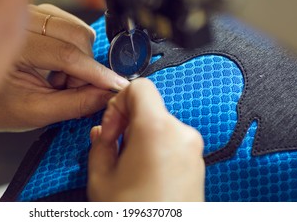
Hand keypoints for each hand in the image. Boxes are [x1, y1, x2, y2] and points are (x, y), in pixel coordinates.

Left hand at [0, 4, 128, 155]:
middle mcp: (18, 20)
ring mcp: (29, 13)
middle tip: (70, 90)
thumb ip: (75, 104)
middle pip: (76, 36)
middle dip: (85, 68)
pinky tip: (58, 67)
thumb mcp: (36, 112)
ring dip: (79, 59)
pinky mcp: (39, 14)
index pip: (65, 54)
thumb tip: (106, 94)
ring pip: (78, 29)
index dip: (95, 72)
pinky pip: (72, 26)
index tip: (115, 85)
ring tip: (59, 80)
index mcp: (10, 45)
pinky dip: (75, 50)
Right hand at [88, 78, 204, 200]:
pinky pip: (171, 141)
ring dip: (140, 136)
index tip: (111, 124)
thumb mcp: (102, 177)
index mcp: (157, 129)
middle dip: (127, 122)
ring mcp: (193, 150)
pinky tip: (143, 172)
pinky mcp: (197, 163)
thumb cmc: (137, 213)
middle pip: (149, 108)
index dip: (118, 101)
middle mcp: (181, 134)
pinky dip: (155, 147)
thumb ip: (99, 144)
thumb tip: (102, 132)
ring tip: (127, 165)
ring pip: (159, 124)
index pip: (140, 88)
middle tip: (114, 146)